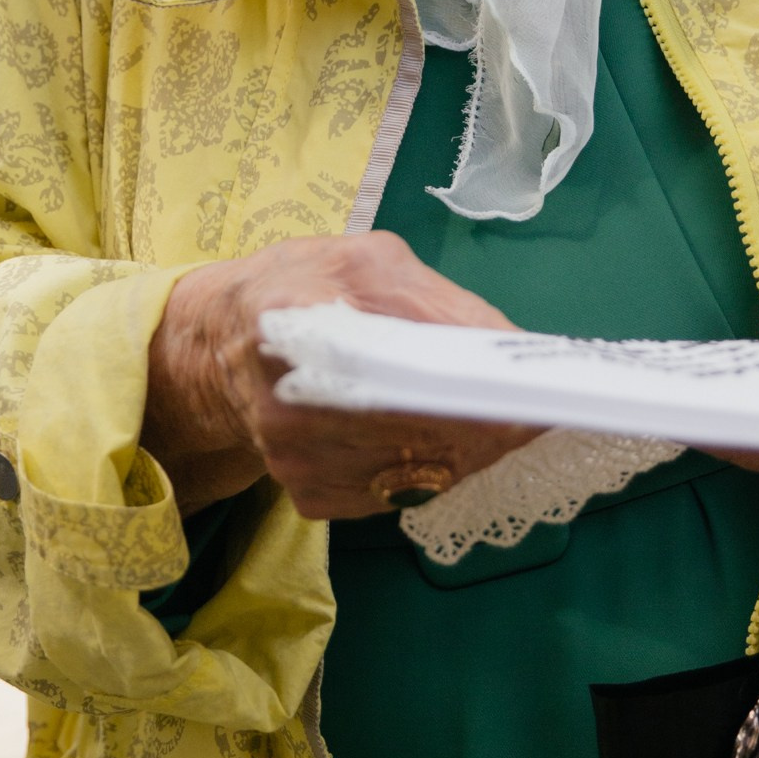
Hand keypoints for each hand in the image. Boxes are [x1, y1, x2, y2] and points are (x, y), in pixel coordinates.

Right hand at [144, 234, 533, 519]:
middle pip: (416, 429)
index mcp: (293, 320)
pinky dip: (435, 466)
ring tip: (500, 417)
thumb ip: (431, 297)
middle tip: (538, 406)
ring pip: (418, 470)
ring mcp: (296, 460)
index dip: (468, 381)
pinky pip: (400, 492)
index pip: (395, 360)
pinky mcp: (310, 497)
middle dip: (488, 422)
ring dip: (471, 447)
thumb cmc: (304, 288)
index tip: (526, 387)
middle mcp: (287, 402)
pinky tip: (444, 437)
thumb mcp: (362, 260)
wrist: (220, 348)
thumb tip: (504, 345)